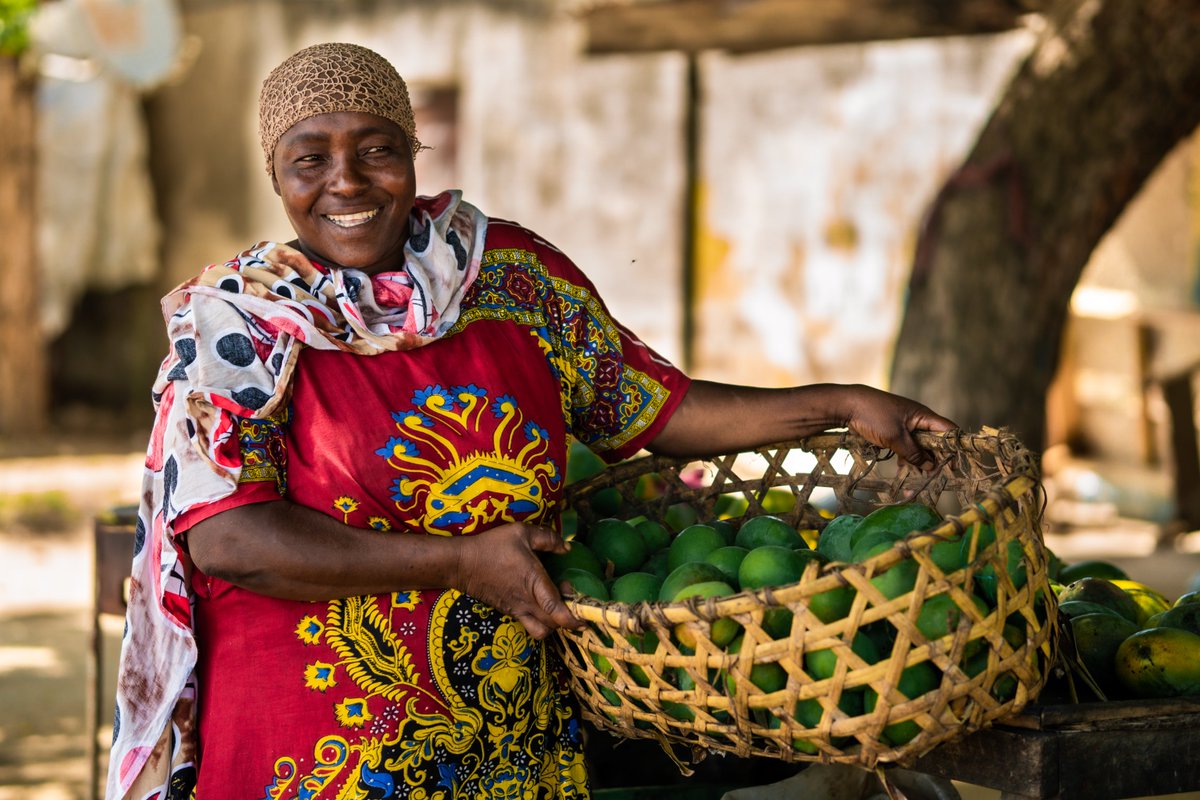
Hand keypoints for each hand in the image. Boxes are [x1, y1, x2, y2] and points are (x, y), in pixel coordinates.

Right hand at [454, 522, 583, 639]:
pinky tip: (541, 604)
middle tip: (575, 603)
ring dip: (554, 625)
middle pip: (554, 625)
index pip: (557, 610)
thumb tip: (567, 548)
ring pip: (540, 631)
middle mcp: (526, 601)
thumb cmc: (492, 546)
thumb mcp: (521, 532)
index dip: (574, 617)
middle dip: (570, 621)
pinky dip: (540, 622)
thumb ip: (547, 538)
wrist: (461, 563)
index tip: (586, 614)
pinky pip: (528, 624)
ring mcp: (516, 609)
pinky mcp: (507, 611)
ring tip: (558, 608)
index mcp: (533, 582)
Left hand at [843, 385, 956, 469]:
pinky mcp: (893, 431)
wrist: (846, 405)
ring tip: (915, 481)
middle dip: (934, 460)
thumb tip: (930, 466)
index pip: (948, 431)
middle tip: (933, 478)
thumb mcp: (895, 437)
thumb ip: (913, 453)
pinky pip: (905, 446)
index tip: (954, 466)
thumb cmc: (873, 416)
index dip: (954, 448)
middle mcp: (917, 420)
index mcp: (923, 416)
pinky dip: (905, 458)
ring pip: (918, 446)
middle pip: (934, 442)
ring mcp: (905, 425)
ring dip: (918, 463)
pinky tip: (901, 470)